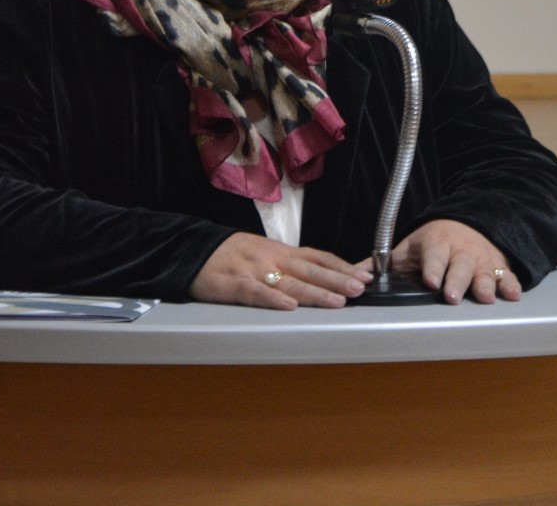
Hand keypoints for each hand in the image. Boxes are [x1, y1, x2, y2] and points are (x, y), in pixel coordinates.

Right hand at [189, 232, 373, 309]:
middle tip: (360, 288)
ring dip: (315, 292)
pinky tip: (288, 306)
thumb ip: (288, 265)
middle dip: (337, 279)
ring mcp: (252, 269)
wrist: (192, 249)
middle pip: (310, 269)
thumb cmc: (230, 255)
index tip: (364, 276)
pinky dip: (272, 299)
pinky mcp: (231, 283)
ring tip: (337, 300)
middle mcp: (271, 258)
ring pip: (288, 282)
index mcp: (280, 252)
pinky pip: (254, 292)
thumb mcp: (263, 254)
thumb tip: (320, 277)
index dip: (341, 267)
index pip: (317, 257)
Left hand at [387, 219, 520, 304]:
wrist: (467, 226)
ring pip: (485, 271)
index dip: (433, 268)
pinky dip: (512, 285)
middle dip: (457, 280)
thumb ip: (384, 264)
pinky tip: (513, 295)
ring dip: (485, 284)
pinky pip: (508, 276)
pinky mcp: (498, 267)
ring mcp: (481, 259)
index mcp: (437, 244)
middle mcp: (461, 251)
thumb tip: (356, 278)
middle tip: (453, 296)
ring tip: (484, 298)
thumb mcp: (408, 248)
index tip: (430, 281)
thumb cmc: (434, 243)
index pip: (434, 255)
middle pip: (460, 265)